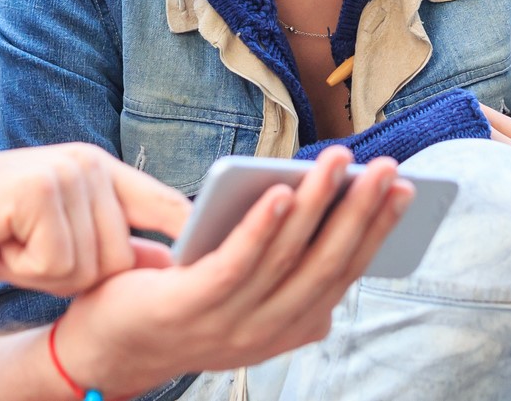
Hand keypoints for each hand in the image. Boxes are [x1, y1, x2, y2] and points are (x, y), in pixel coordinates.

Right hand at [0, 144, 190, 296]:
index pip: (168, 206)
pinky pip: (55, 265)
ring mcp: (66, 173)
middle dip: (74, 277)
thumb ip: (106, 247)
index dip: (194, 239)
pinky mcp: (40, 191)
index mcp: (100, 171)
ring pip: (89, 269)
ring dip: (44, 273)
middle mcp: (90, 165)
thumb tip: (166, 269)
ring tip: (10, 240)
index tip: (221, 261)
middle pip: (122, 261)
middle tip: (26, 248)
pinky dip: (21, 268)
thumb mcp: (53, 239)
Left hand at [53, 147, 413, 395]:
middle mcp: (269, 331)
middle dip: (361, 211)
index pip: (346, 272)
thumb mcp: (246, 291)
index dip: (377, 229)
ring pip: (288, 258)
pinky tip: (277, 191)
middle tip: (385, 166)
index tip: (403, 187)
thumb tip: (324, 204)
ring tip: (337, 161)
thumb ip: (283, 264)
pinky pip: (236, 263)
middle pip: (327, 263)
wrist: (108, 347)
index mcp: (291, 326)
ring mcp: (232, 323)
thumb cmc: (182, 302)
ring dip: (317, 205)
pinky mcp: (192, 306)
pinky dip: (261, 227)